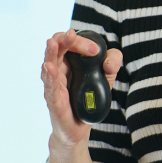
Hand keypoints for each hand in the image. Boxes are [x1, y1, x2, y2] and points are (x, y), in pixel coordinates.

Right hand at [41, 29, 122, 146]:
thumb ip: (112, 63)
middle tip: (72, 35)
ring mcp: (54, 85)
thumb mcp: (107, 77)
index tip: (95, 50)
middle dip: (64, 40)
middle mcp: (59, 70)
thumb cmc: (89, 98)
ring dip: (51, 53)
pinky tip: (49, 67)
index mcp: (69, 61)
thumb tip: (108, 61)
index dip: (81, 41)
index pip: (69, 43)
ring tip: (52, 43)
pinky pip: (50, 87)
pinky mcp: (54, 100)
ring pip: (48, 64)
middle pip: (56, 48)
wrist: (80, 127)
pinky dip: (50, 76)